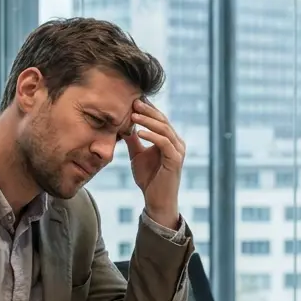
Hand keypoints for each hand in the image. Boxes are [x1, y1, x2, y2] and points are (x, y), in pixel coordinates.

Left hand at [126, 99, 184, 229]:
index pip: (159, 119)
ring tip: (133, 115)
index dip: (147, 109)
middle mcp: (176, 143)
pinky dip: (152, 136)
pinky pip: (164, 143)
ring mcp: (178, 151)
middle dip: (148, 110)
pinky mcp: (175, 160)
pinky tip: (139, 132)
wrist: (156, 201)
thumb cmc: (149, 179)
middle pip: (163, 120)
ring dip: (148, 121)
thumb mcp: (137, 155)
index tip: (132, 100)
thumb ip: (133, 140)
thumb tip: (123, 125)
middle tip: (133, 101)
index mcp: (169, 140)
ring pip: (164, 129)